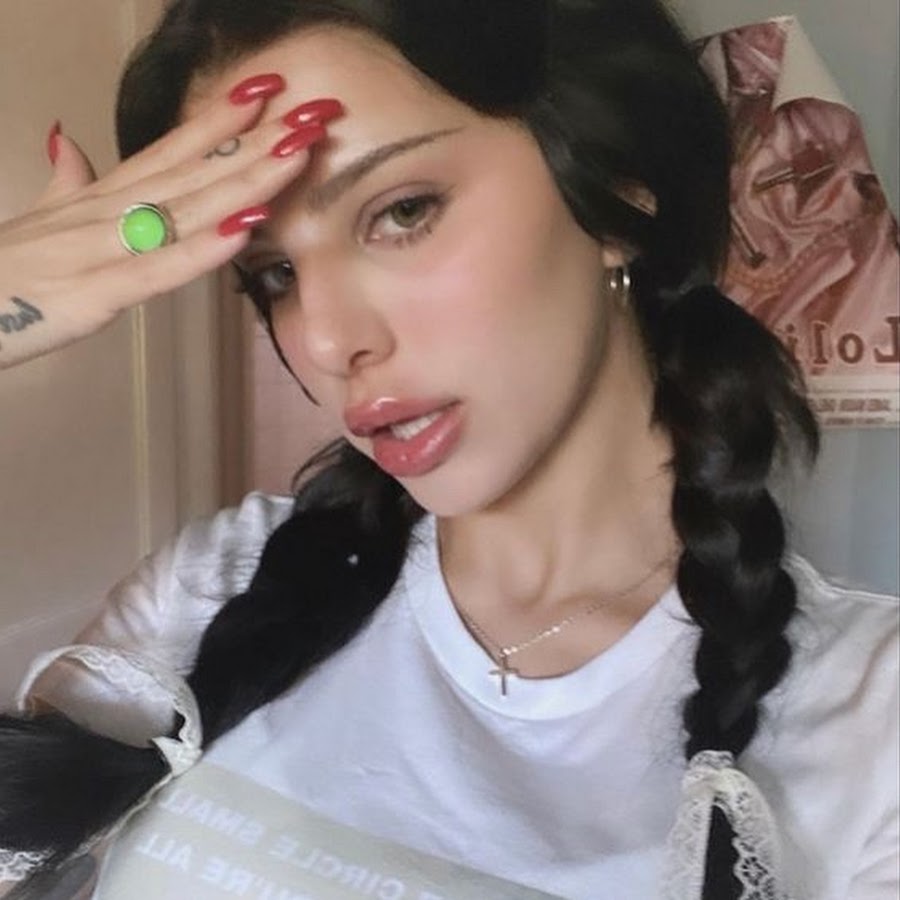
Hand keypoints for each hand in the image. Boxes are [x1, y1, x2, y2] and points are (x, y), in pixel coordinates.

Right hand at [0, 74, 336, 368]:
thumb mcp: (37, 221)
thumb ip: (64, 182)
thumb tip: (69, 140)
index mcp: (100, 199)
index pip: (170, 151)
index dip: (219, 122)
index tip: (266, 91)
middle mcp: (106, 212)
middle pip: (192, 172)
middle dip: (255, 143)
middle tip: (311, 113)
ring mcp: (99, 248)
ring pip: (185, 209)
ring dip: (243, 181)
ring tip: (295, 154)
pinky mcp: (92, 292)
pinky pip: (156, 269)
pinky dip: (200, 249)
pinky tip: (242, 229)